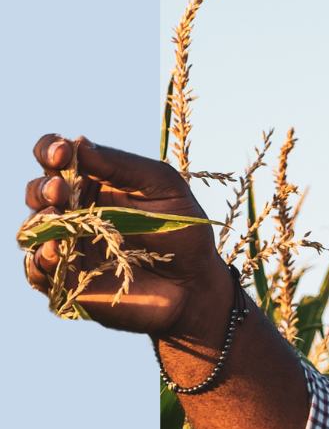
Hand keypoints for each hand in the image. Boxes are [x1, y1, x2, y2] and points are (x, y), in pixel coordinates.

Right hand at [22, 135, 230, 335]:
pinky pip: (38, 270)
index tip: (64, 153)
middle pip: (38, 191)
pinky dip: (39, 259)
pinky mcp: (69, 281)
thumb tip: (78, 143)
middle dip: (43, 186)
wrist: (196, 285)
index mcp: (94, 183)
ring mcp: (70, 247)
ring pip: (32, 229)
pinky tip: (55, 251)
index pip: (57, 158)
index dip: (51, 150)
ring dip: (39, 220)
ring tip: (57, 216)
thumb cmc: (184, 231)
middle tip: (61, 190)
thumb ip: (122, 165)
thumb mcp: (163, 186)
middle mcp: (76, 212)